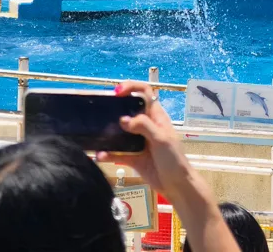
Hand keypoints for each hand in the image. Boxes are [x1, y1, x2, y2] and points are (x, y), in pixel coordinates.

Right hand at [98, 83, 240, 251]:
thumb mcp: (161, 139)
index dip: (132, 88)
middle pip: (128, 111)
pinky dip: (108, 153)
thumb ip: (144, 126)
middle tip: (99, 113)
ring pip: (119, 132)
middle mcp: (145, 126)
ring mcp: (138, 142)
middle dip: (114, 110)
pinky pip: (117, 153)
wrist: (177, 185)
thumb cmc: (174, 159)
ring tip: (95, 134)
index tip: (117, 92)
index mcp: (156, 117)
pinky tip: (100, 155)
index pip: (144, 93)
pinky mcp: (133, 157)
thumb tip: (122, 120)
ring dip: (107, 134)